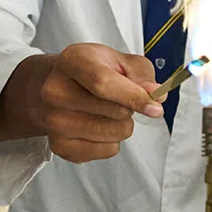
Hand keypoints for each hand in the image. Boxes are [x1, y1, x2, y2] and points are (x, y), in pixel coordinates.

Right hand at [0, 43, 160, 162]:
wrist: (60, 87)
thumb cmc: (94, 71)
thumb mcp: (120, 60)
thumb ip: (142, 76)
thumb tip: (156, 97)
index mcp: (72, 61)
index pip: (104, 83)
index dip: (134, 97)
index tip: (156, 108)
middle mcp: (55, 91)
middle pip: (114, 112)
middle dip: (130, 107)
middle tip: (118, 98)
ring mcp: (54, 122)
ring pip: (115, 134)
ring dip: (122, 124)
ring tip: (107, 111)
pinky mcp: (60, 146)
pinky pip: (108, 150)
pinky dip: (112, 141)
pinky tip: (97, 125)